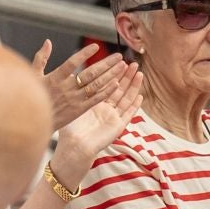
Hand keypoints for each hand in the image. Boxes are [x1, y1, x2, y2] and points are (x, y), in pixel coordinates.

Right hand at [34, 42, 130, 131]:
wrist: (34, 121)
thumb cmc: (33, 97)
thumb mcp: (33, 76)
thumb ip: (41, 58)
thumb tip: (48, 42)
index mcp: (55, 78)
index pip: (72, 62)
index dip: (84, 54)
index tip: (96, 46)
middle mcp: (67, 88)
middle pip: (90, 73)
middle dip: (106, 63)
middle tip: (118, 56)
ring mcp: (74, 99)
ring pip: (96, 85)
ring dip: (111, 75)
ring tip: (122, 66)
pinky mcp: (79, 109)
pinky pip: (96, 99)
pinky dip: (107, 91)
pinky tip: (117, 84)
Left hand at [52, 59, 143, 185]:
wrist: (74, 147)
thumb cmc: (69, 129)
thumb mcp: (72, 106)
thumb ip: (75, 92)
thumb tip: (69, 76)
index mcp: (95, 104)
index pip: (106, 85)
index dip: (113, 74)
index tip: (118, 61)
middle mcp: (106, 109)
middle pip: (119, 89)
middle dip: (126, 76)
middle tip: (133, 63)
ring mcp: (113, 117)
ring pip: (126, 98)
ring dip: (134, 86)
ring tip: (139, 73)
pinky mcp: (118, 126)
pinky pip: (128, 114)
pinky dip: (135, 105)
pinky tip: (141, 95)